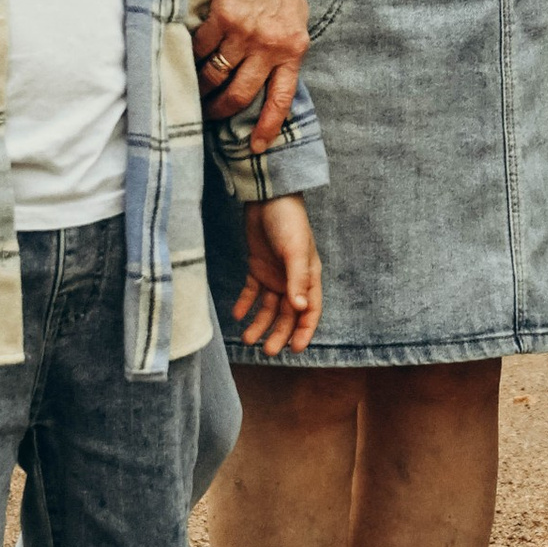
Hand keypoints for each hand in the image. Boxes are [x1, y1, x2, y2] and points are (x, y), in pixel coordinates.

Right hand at [196, 0, 309, 154]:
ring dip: (202, 88)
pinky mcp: (223, 18)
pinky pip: (201, 50)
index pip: (281, 98)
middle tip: (208, 116)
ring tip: (193, 92)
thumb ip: (284, 48)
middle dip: (221, 111)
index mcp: (293, 49)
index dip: (268, 126)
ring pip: (216, 75)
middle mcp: (271, 46)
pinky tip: (186, 61)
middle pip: (240, 94)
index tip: (257, 147)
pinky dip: (192, 58)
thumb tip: (271, 76)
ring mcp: (246, 33)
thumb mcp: (296, 20)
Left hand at [230, 194, 321, 356]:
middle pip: (287, 314)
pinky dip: (245, 304)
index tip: (294, 350)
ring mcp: (275, 274)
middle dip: (279, 334)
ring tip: (248, 339)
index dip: (304, 331)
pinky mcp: (257, 267)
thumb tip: (299, 308)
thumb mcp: (295, 250)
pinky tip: (237, 315)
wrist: (266, 196)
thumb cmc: (288, 220)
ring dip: (260, 323)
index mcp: (309, 276)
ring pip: (269, 307)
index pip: (310, 310)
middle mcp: (293, 279)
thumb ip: (297, 279)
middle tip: (267, 351)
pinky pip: (251, 292)